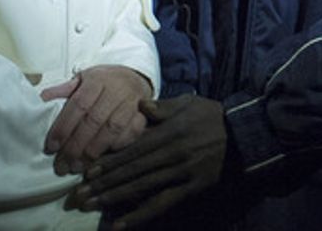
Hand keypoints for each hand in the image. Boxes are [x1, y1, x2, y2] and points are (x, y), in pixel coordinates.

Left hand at [41, 65, 153, 174]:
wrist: (135, 79)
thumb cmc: (104, 82)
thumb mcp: (84, 78)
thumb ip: (64, 89)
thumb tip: (41, 99)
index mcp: (98, 79)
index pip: (79, 104)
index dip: (64, 127)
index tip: (51, 147)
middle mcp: (116, 90)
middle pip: (94, 121)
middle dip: (76, 145)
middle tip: (61, 165)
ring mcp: (132, 104)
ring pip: (112, 130)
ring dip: (93, 151)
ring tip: (76, 167)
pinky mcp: (143, 116)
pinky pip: (131, 135)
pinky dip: (116, 148)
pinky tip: (101, 161)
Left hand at [70, 94, 227, 227]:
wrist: (243, 135)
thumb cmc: (213, 117)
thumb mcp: (189, 103)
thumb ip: (164, 107)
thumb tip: (140, 106)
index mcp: (169, 132)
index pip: (133, 149)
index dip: (109, 161)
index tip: (87, 171)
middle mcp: (171, 154)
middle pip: (132, 171)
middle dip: (103, 183)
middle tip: (79, 195)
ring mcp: (181, 173)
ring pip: (141, 188)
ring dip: (114, 198)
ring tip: (92, 206)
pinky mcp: (190, 188)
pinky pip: (161, 204)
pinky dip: (139, 215)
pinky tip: (120, 224)